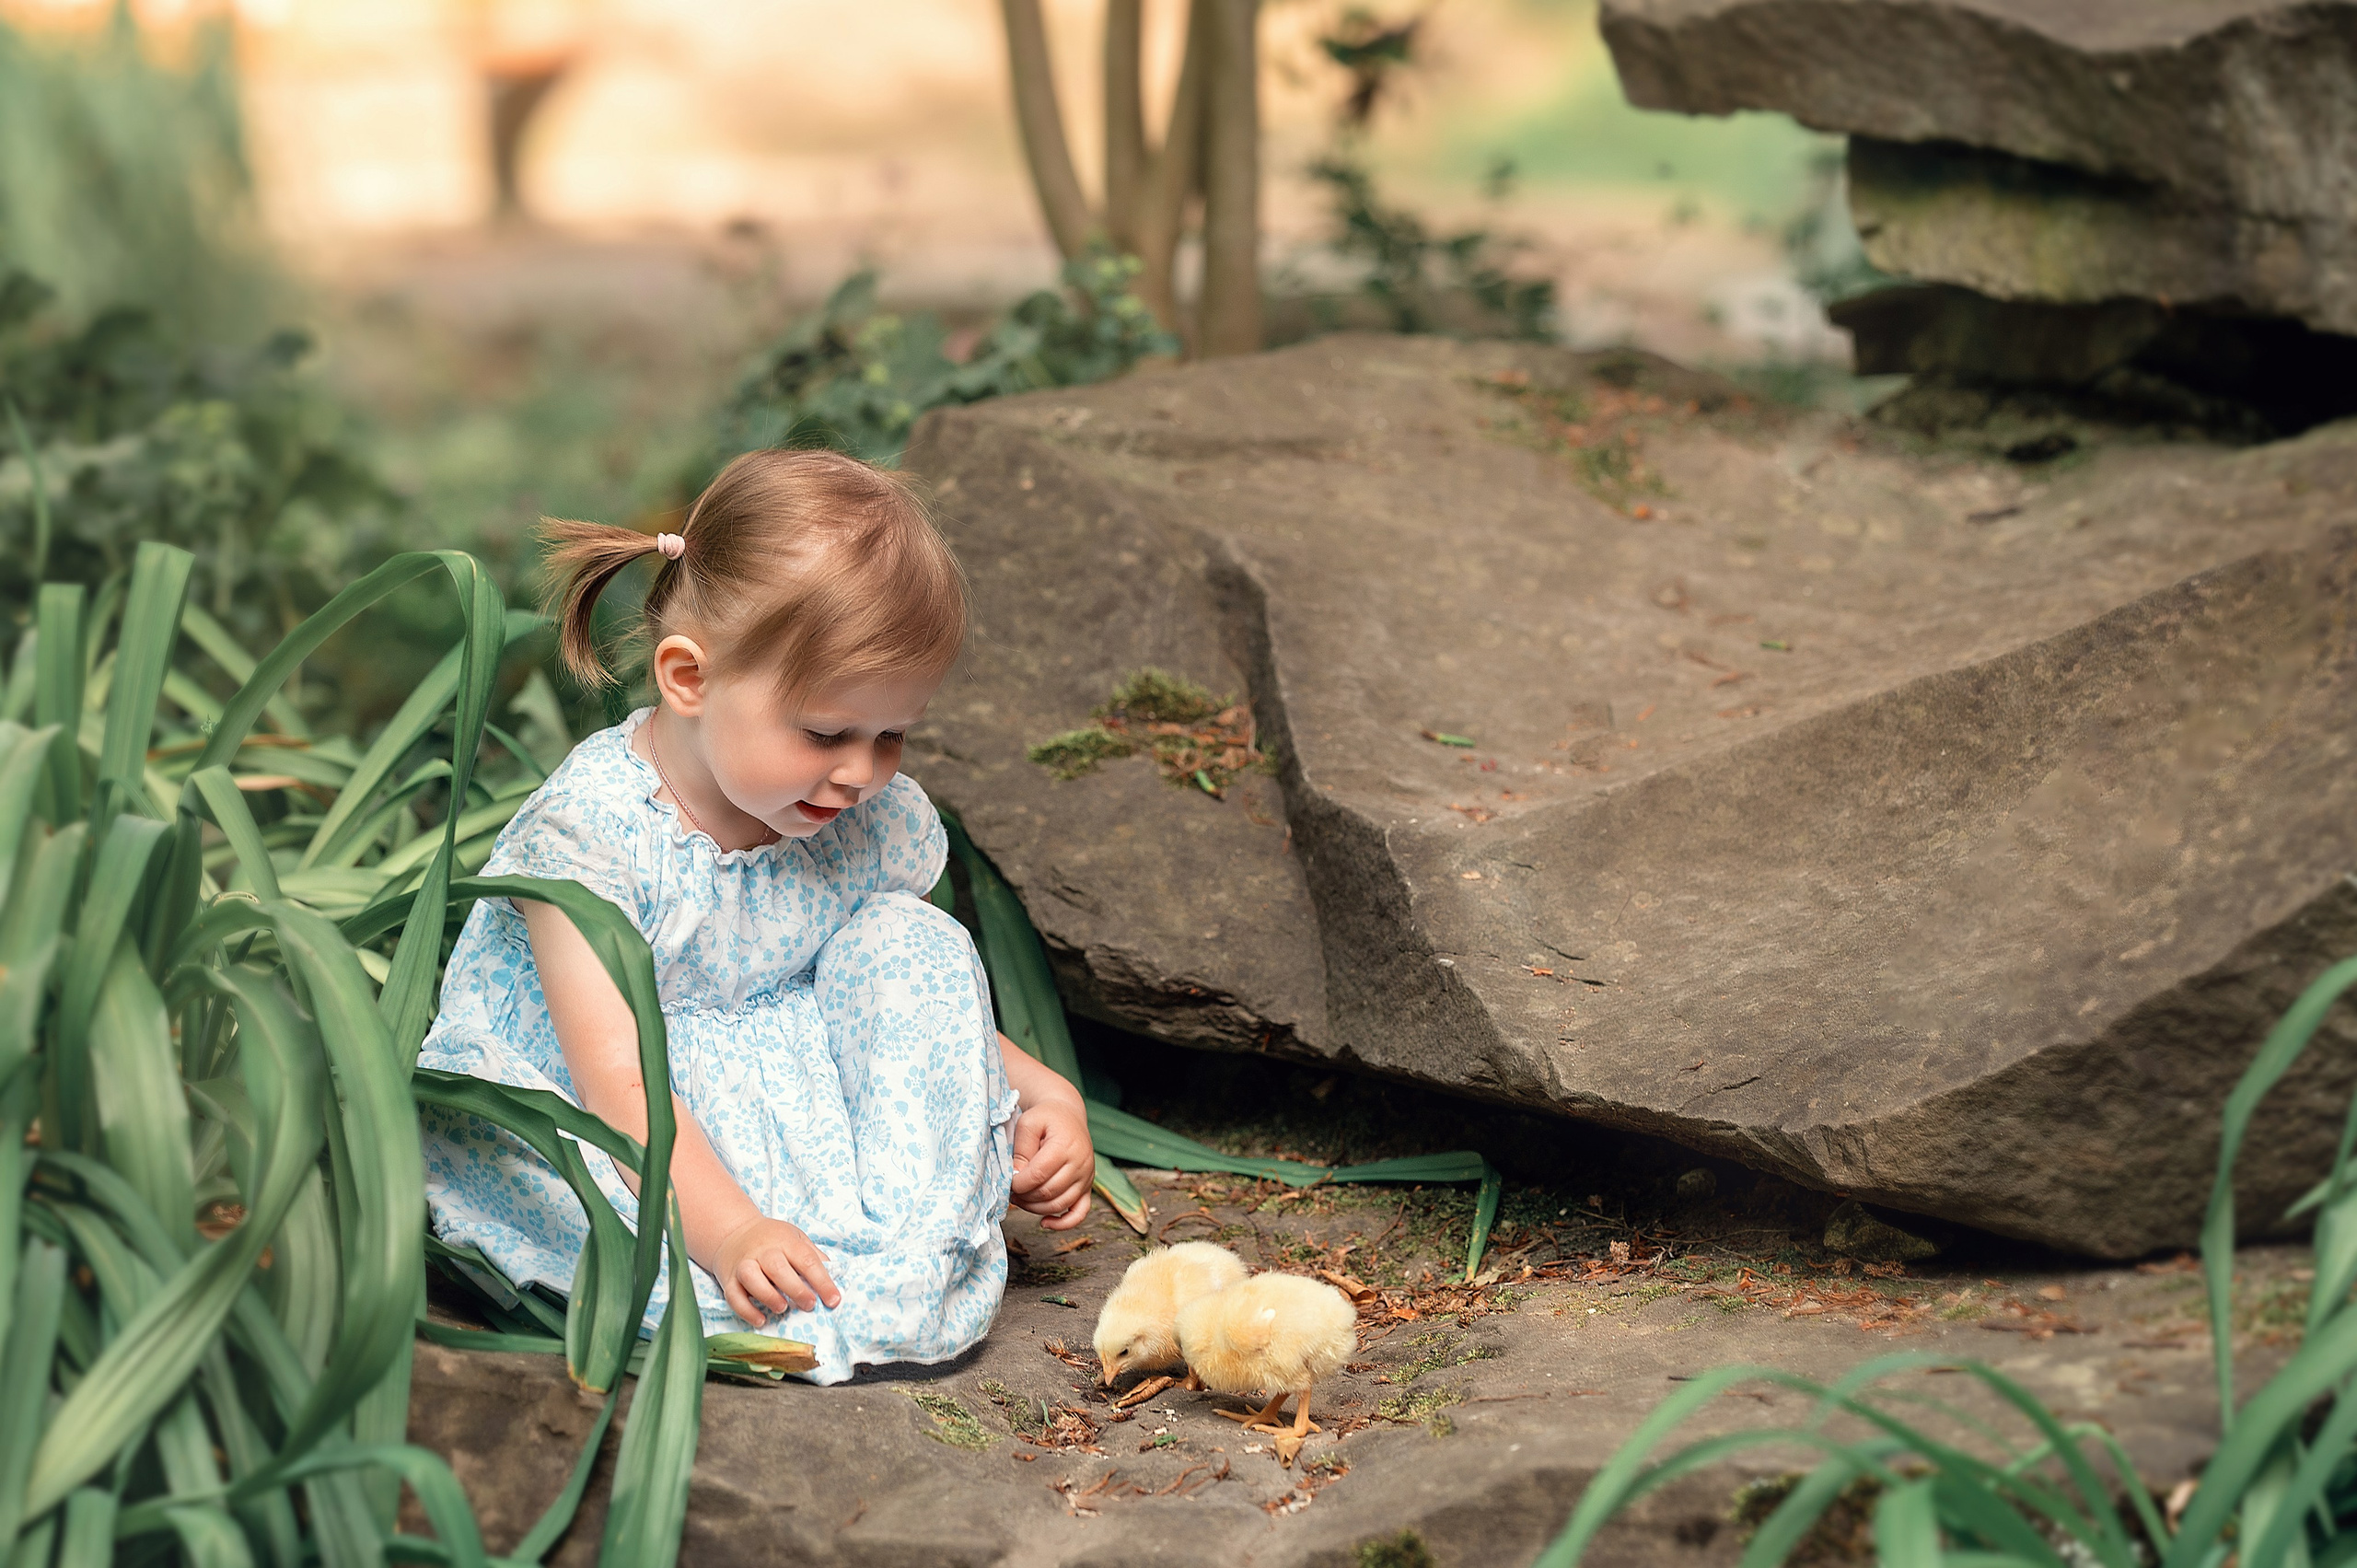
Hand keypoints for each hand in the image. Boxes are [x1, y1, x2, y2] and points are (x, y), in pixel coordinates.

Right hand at [712, 1215, 839, 1324]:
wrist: (734, 1233)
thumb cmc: (772, 1239)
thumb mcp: (796, 1238)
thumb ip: (814, 1256)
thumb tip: (836, 1275)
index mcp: (785, 1241)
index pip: (807, 1260)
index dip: (822, 1281)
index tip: (834, 1300)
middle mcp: (763, 1251)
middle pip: (778, 1268)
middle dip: (796, 1289)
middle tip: (809, 1305)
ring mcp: (743, 1264)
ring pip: (752, 1278)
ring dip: (768, 1296)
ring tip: (783, 1308)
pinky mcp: (729, 1280)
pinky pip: (733, 1296)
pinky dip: (746, 1311)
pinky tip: (761, 1320)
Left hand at [1010, 1098, 1093, 1229]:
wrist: (1068, 1115)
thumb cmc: (1046, 1118)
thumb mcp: (1028, 1123)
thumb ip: (1021, 1150)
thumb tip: (1016, 1177)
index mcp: (1065, 1146)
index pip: (1038, 1175)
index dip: (1019, 1183)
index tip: (1008, 1181)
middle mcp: (1080, 1163)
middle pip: (1048, 1192)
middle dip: (1024, 1196)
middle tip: (1011, 1192)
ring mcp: (1087, 1177)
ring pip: (1060, 1205)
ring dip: (1036, 1209)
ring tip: (1021, 1200)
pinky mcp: (1088, 1187)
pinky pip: (1080, 1213)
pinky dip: (1063, 1224)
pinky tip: (1044, 1223)